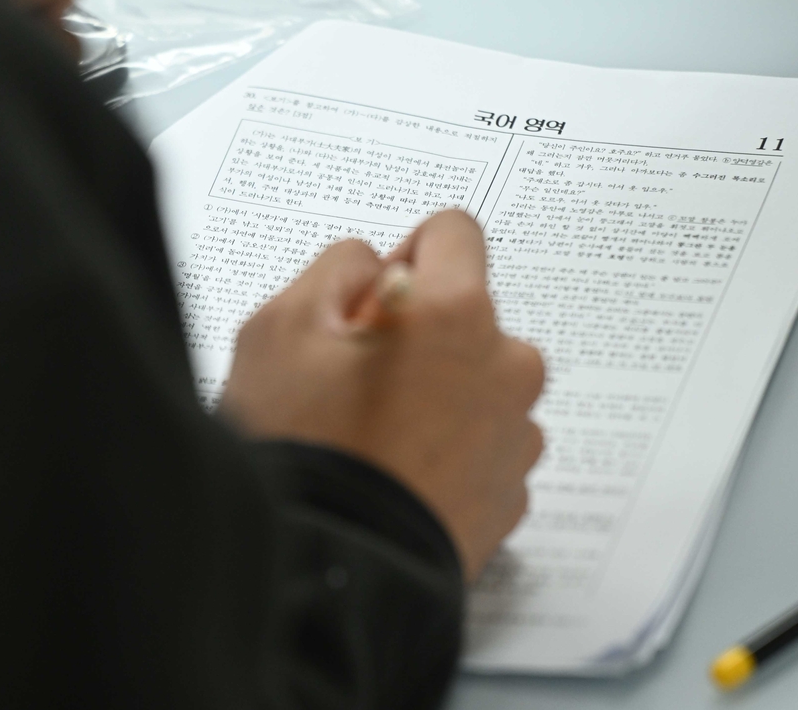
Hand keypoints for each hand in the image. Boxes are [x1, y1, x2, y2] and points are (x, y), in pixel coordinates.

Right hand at [221, 211, 545, 581]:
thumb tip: (374, 267)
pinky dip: (449, 445)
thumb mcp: (281, 328)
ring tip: (375, 434)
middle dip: (420, 331)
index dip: (404, 256)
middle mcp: (507, 366)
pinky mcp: (513, 489)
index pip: (453, 233)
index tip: (371, 301)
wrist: (332, 564)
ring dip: (438, 390)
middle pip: (467, 314)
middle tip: (358, 379)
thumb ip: (336, 268)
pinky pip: (484, 441)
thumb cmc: (305, 449)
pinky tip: (398, 469)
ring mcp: (516, 433)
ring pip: (477, 380)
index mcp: (457, 313)